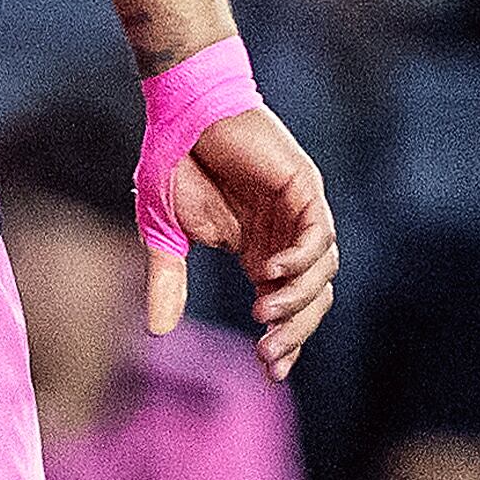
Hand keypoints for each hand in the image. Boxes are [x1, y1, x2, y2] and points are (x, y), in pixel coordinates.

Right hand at [148, 104, 336, 377]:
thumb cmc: (172, 162)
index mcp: (259, 249)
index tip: (267, 369)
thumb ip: (167, 279)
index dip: (284, 339)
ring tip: (264, 315)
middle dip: (294, 330)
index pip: (287, 306)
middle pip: (313, 296)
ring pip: (322, 270)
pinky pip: (318, 232)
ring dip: (297, 300)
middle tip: (267, 354)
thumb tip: (158, 332)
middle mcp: (285, 235)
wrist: (178, 109)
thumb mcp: (163, 234)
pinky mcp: (303, 185)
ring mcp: (299, 210)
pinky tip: (268, 272)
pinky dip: (299, 258)